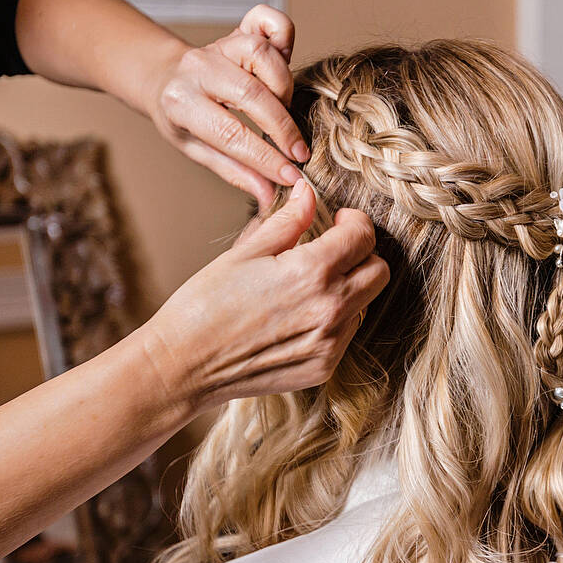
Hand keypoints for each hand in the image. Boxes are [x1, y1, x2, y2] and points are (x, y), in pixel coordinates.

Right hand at [138, 179, 388, 406]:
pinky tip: (299, 315)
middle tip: (333, 249)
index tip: (339, 221)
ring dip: (349, 287)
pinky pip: (346, 334)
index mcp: (312, 272)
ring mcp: (330, 344)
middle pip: (379, 271)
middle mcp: (331, 310)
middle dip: (362, 254)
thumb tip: (309, 194)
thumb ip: (288, 222)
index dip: (354, 222)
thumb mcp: (245, 252)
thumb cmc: (204, 305)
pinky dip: (334, 319)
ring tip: (308, 285)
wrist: (183, 365)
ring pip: (365, 303)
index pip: (363, 236)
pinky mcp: (323, 367)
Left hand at [144, 4, 309, 204]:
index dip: (266, 158)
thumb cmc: (181, 118)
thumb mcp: (197, 150)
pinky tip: (285, 59)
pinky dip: (283, 35)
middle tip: (298, 152)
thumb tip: (270, 197)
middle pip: (251, 94)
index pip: (230, 134)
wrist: (162, 77)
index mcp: (181, 104)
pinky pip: (267, 21)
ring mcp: (218, 46)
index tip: (292, 176)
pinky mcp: (236, 31)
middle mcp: (198, 69)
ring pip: (262, 55)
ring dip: (283, 86)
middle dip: (282, 127)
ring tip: (284, 109)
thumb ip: (236, 172)